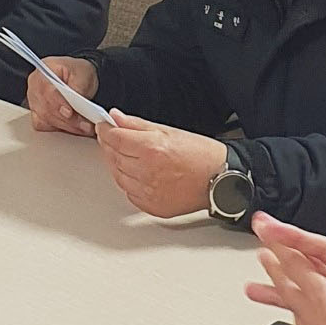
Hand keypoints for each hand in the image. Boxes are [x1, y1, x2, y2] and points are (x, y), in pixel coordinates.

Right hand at [26, 57, 100, 137]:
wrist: (78, 78)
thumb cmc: (78, 72)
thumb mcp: (83, 72)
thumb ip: (79, 86)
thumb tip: (78, 102)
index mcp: (43, 73)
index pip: (46, 91)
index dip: (58, 103)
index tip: (70, 113)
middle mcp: (34, 88)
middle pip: (46, 108)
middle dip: (67, 119)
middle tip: (85, 124)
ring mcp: (34, 102)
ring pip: (45, 119)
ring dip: (66, 125)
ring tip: (84, 127)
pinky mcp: (38, 114)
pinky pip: (44, 126)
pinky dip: (59, 128)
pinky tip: (73, 127)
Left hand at [93, 110, 227, 217]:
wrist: (221, 180)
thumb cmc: (202, 155)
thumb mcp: (170, 131)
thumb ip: (138, 125)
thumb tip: (116, 118)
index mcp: (151, 149)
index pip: (114, 138)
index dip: (105, 130)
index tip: (104, 126)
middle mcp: (147, 172)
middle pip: (113, 157)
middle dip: (111, 146)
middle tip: (117, 139)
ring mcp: (148, 192)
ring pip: (118, 176)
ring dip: (119, 164)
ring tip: (133, 156)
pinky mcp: (152, 206)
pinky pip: (129, 192)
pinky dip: (130, 182)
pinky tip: (140, 173)